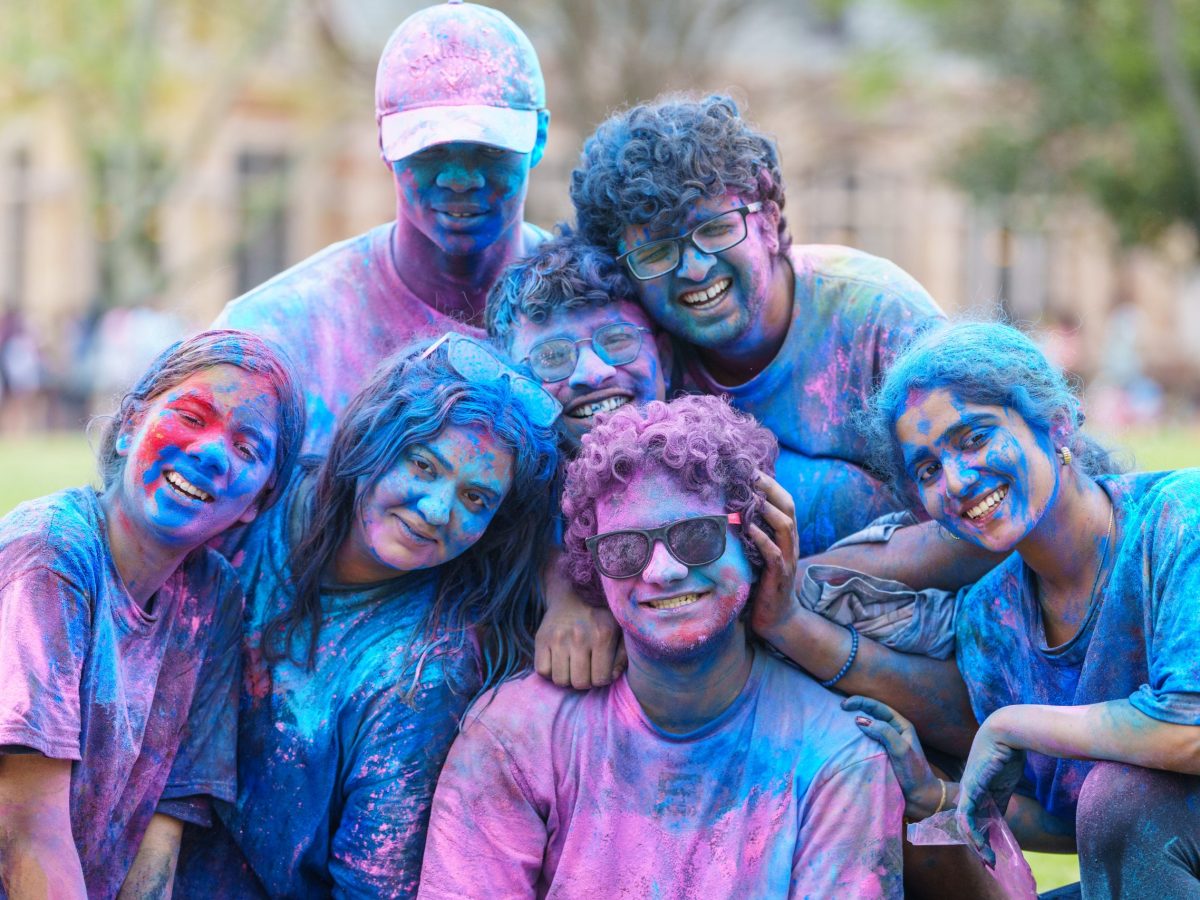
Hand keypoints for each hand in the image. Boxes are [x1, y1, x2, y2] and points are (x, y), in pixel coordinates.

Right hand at [536, 555, 625, 689]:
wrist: (572, 592)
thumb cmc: (600, 616)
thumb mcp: (619, 631)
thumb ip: (621, 656)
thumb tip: (611, 677)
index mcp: (602, 634)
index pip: (600, 679)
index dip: (601, 678)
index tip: (600, 670)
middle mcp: (579, 637)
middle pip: (579, 683)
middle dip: (584, 681)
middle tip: (585, 669)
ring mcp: (557, 638)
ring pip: (560, 680)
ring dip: (567, 677)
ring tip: (572, 666)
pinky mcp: (541, 638)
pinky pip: (542, 671)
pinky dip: (550, 671)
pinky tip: (559, 661)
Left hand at [746, 471, 800, 641]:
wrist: (776, 618)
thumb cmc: (762, 583)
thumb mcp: (757, 553)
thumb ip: (751, 533)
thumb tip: (729, 510)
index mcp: (785, 536)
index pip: (784, 502)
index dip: (771, 485)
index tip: (752, 469)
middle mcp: (790, 543)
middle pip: (788, 508)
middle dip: (772, 489)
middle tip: (752, 475)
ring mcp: (787, 559)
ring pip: (785, 528)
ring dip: (769, 510)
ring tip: (754, 496)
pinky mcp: (780, 576)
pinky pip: (774, 554)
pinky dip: (763, 539)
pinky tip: (750, 529)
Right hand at [843, 695, 945, 819]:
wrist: (920, 798)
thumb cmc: (914, 772)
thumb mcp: (901, 749)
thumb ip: (884, 732)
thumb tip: (860, 720)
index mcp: (901, 725)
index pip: (879, 707)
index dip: (861, 702)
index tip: (845, 705)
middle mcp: (893, 732)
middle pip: (872, 714)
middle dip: (856, 708)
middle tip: (840, 707)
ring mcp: (886, 744)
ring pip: (868, 728)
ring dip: (855, 724)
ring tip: (839, 721)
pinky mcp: (880, 756)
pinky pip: (866, 743)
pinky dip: (856, 739)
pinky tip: (846, 741)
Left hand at [956, 713, 1025, 865]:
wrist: (1006, 733)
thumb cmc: (1006, 754)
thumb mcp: (1004, 784)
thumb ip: (999, 801)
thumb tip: (1000, 819)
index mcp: (975, 791)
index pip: (972, 818)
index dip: (980, 837)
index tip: (991, 854)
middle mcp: (967, 792)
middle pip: (966, 824)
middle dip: (977, 845)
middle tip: (988, 863)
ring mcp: (966, 790)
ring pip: (963, 823)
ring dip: (975, 844)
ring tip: (987, 859)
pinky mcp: (970, 788)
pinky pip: (965, 815)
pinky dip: (971, 831)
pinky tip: (980, 844)